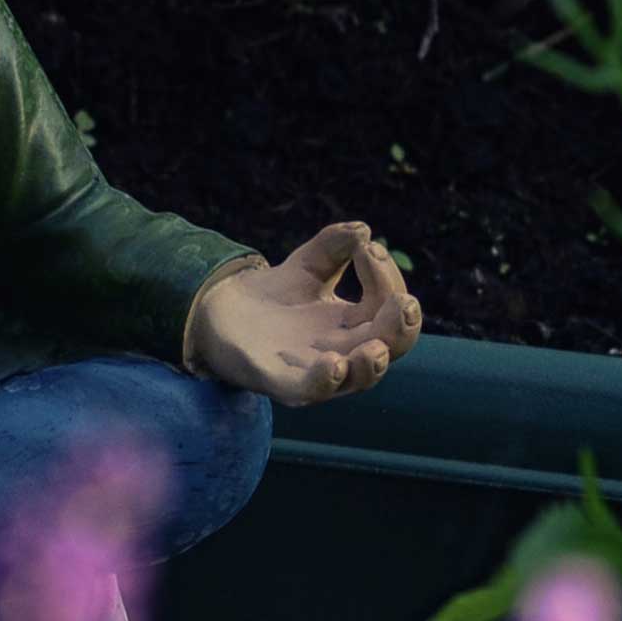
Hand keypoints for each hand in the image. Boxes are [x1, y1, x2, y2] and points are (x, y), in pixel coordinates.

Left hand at [188, 221, 423, 408]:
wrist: (218, 313)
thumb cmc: (273, 297)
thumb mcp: (305, 266)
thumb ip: (331, 247)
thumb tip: (361, 230)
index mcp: (355, 323)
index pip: (388, 304)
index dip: (386, 277)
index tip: (366, 249)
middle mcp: (344, 350)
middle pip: (390, 346)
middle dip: (401, 325)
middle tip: (403, 301)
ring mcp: (316, 372)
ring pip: (358, 379)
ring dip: (371, 365)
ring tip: (375, 347)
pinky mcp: (282, 383)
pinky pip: (310, 391)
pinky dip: (324, 380)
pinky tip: (332, 362)